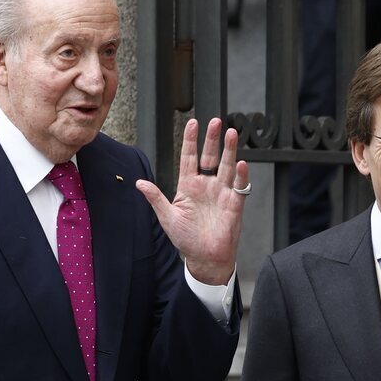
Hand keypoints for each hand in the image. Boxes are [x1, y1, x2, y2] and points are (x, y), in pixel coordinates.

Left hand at [135, 117, 248, 285]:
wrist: (205, 258)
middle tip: (215, 122)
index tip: (192, 123)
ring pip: (226, 166)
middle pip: (210, 156)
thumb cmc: (187, 240)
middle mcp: (206, 186)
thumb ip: (156, 198)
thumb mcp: (167, 217)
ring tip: (231, 133)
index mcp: (188, 186)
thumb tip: (140, 183)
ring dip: (229, 150)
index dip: (190, 141)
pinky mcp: (234, 203)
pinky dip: (240, 175)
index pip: (189, 158)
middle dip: (212, 139)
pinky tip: (241, 163)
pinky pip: (238, 186)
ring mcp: (221, 193)